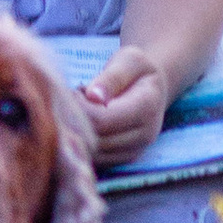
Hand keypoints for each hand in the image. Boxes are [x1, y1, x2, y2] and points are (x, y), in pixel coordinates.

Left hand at [80, 45, 168, 164]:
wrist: (152, 88)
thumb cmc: (136, 69)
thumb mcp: (128, 61)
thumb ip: (111, 78)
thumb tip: (93, 96)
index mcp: (147, 107)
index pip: (102, 120)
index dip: (79, 108)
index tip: (74, 91)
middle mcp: (145, 135)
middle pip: (96, 140)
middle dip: (75, 121)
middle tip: (69, 101)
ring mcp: (135, 150)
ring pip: (93, 154)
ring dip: (77, 134)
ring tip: (77, 111)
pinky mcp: (123, 159)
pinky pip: (96, 161)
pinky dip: (82, 145)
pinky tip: (81, 124)